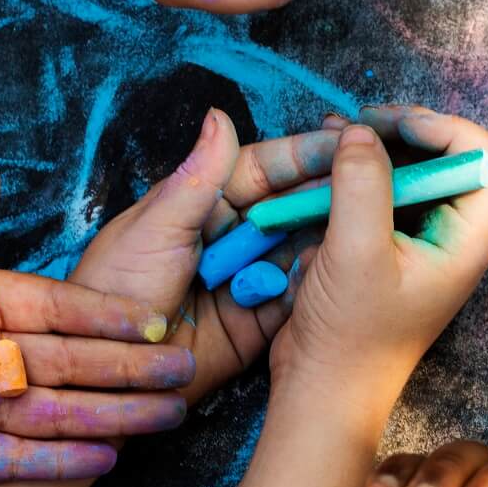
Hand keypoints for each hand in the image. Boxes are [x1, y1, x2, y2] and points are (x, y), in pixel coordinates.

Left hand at [0, 169, 189, 486]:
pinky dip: (64, 462)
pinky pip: (20, 461)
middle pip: (74, 363)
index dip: (107, 316)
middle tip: (184, 370)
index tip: (154, 318)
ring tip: (169, 415)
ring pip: (61, 413)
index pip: (59, 310)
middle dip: (132, 367)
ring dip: (116, 414)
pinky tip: (110, 458)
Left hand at [70, 108, 346, 402]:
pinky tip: (347, 272)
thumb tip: (219, 116)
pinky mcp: (260, 322)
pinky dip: (320, 286)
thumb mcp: (155, 228)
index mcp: (203, 204)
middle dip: (330, 195)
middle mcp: (232, 238)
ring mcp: (250, 280)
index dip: (305, 157)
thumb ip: (196, 179)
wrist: (108, 370)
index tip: (348, 142)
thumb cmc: (114, 290)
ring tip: (372, 224)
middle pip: (291, 208)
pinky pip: (300, 298)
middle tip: (378, 182)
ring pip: (303, 250)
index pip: (264, 171)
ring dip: (331, 238)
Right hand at [269, 106, 487, 406]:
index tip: (395, 125)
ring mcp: (420, 240)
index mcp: (469, 239)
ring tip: (333, 133)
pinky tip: (324, 159)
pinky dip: (357, 172)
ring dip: (376, 147)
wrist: (323, 389)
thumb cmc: (350, 335)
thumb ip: (364, 185)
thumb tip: (361, 131)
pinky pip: (383, 193)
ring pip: (412, 171)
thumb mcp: (355, 252)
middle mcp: (453, 235)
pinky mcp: (388, 246)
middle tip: (359, 125)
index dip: (448, 129)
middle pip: (450, 156)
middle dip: (406, 131)